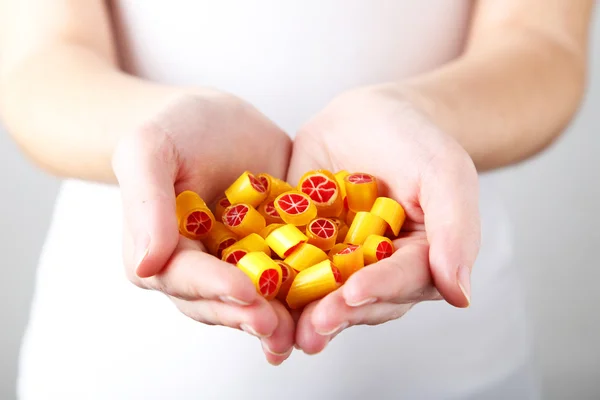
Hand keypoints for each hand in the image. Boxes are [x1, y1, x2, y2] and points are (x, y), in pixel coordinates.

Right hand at [112, 90, 294, 363]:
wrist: (217, 117)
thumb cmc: (175, 128)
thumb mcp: (149, 150)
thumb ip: (145, 202)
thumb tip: (145, 264)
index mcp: (162, 252)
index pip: (185, 276)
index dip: (215, 287)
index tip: (246, 292)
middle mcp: (200, 266)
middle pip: (221, 300)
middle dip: (248, 314)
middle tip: (277, 326)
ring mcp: (238, 262)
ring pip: (256, 298)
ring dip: (278, 318)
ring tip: (302, 333)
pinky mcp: (273, 251)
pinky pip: (288, 274)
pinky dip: (305, 292)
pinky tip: (327, 304)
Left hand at [287, 84, 480, 353]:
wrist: (367, 116)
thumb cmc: (413, 140)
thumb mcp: (443, 172)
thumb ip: (456, 229)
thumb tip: (461, 296)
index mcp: (418, 260)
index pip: (403, 280)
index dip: (379, 289)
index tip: (355, 293)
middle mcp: (376, 271)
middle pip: (359, 299)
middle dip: (336, 313)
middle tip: (313, 326)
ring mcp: (336, 262)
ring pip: (320, 293)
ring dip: (300, 315)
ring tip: (280, 330)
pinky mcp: (301, 248)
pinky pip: (284, 266)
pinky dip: (268, 283)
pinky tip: (249, 296)